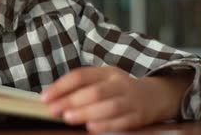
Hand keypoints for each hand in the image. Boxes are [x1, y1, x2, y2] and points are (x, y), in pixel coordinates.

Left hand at [41, 66, 188, 132]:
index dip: (61, 86)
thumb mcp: (102, 81)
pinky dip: (106, 125)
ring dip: (87, 112)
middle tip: (54, 110)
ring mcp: (129, 100)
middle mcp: (118, 84)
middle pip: (94, 91)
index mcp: (106, 72)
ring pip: (108, 106)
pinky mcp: (138, 116)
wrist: (156, 96)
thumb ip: (81, 88)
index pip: (81, 75)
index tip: (45, 97)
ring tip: (69, 118)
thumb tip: (52, 98)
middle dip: (71, 101)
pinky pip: (122, 121)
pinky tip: (91, 128)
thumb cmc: (119, 90)